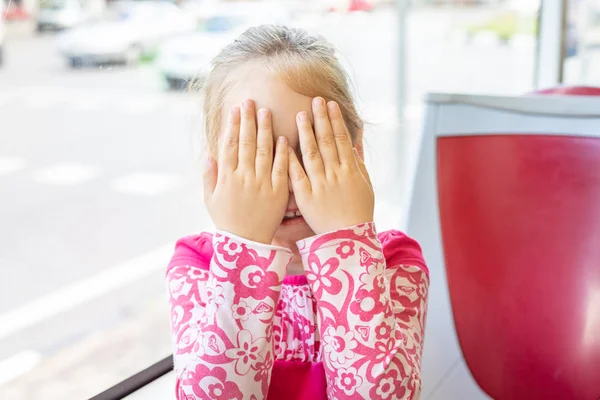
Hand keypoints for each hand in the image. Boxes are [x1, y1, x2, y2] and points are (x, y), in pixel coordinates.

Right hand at [204, 100, 288, 243]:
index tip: (235, 109)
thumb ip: (209, 176)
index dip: (232, 125)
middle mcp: (244, 177)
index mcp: (227, 177)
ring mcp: (262, 184)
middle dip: (248, 120)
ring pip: (264, 151)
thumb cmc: (227, 221)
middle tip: (251, 101)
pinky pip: (281, 168)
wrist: (246, 244)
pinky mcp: (278, 192)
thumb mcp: (210, 199)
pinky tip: (283, 137)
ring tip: (266, 112)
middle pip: (246, 142)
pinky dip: (282, 152)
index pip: (229, 144)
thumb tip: (209, 154)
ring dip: (265, 129)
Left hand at [288, 97, 373, 234]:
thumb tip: (357, 140)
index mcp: (350, 170)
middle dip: (321, 119)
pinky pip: (297, 175)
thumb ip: (360, 162)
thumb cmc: (358, 212)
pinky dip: (290, 159)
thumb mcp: (366, 185)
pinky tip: (284, 144)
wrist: (348, 238)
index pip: (341, 139)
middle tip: (314, 100)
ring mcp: (320, 185)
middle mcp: (336, 174)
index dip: (335, 121)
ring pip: (312, 154)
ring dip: (306, 133)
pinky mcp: (306, 197)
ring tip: (300, 114)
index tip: (330, 104)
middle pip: (327, 142)